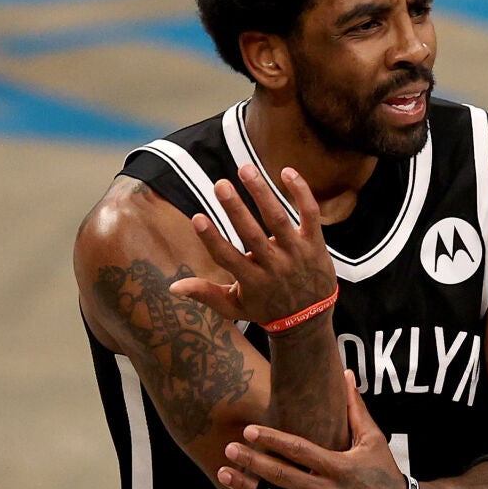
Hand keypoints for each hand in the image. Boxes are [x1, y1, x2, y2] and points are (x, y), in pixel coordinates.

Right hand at [169, 164, 336, 325]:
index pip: (228, 257)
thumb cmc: (266, 308)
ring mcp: (296, 252)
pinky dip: (301, 193)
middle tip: (220, 184)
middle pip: (252, 234)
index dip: (212, 239)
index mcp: (251, 280)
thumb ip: (205, 294)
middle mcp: (274, 265)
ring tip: (245, 169)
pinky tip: (286, 171)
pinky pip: (310, 213)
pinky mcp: (314, 242)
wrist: (309, 319)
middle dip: (235, 209)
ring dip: (262, 193)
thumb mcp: (234, 308)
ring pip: (278, 219)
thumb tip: (172, 287)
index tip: (197, 217)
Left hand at [219, 371, 408, 488]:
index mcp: (341, 467)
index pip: (300, 451)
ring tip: (225, 473)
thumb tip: (345, 373)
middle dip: (253, 463)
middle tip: (229, 450)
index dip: (273, 440)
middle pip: (283, 478)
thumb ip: (355, 408)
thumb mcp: (373, 438)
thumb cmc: (382, 470)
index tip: (250, 430)